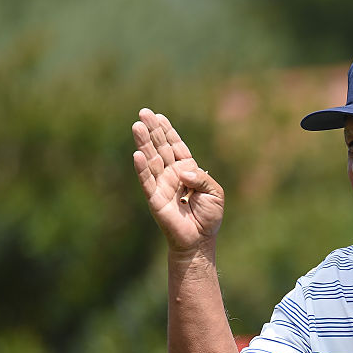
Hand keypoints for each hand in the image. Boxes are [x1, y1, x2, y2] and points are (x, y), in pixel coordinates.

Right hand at [132, 108, 224, 252]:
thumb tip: (184, 172)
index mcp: (188, 171)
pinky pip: (146, 181)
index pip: (176, 146)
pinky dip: (142, 168)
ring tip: (137, 126)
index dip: (168, 131)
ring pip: (151, 160)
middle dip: (153, 130)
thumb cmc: (209, 217)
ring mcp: (161, 185)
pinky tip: (137, 154)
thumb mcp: (215, 194)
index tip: (159, 116)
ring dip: (144, 143)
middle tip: (143, 112)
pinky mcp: (154, 198)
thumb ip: (202, 180)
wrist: (199, 240)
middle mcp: (172, 175)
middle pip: (161, 148)